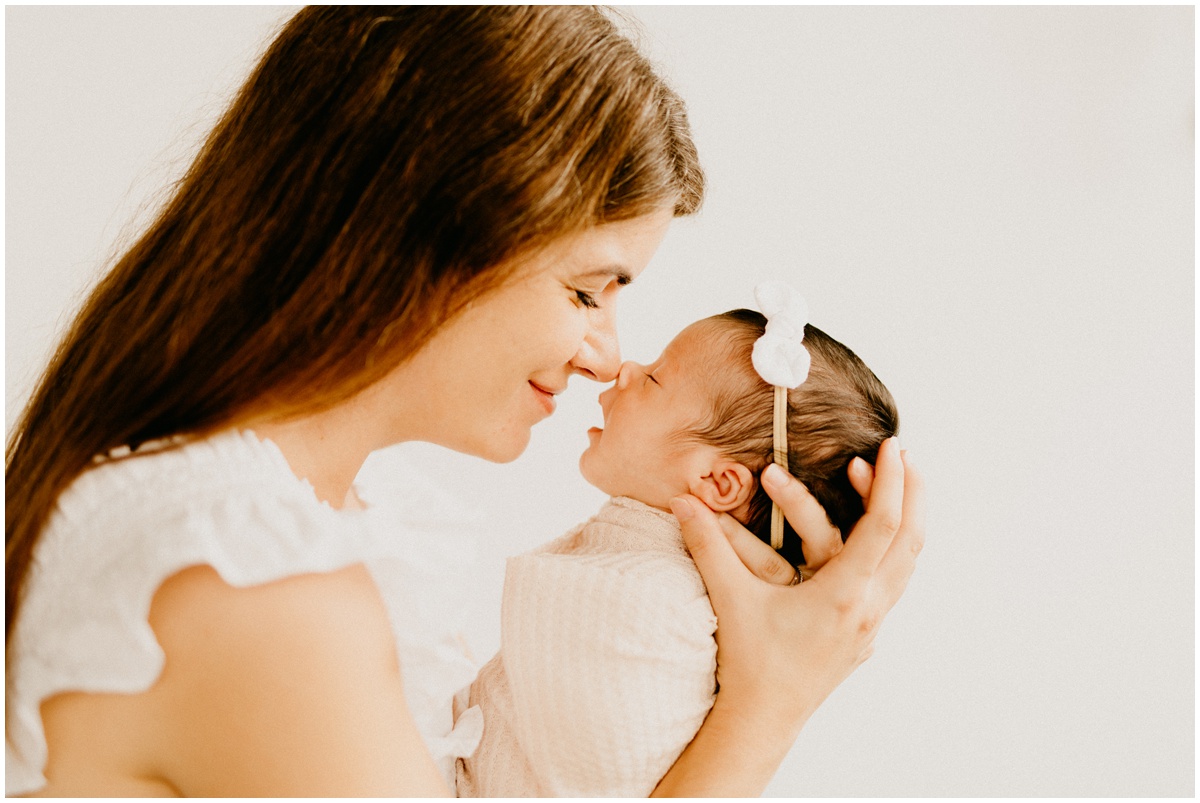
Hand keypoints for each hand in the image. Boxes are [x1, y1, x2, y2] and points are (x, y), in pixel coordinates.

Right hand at [669, 438, 923, 724]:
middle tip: (904, 456)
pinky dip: (894, 551)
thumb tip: (681, 502)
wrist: (761, 720)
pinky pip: (894, 584)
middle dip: (911, 493)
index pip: (881, 525)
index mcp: (843, 594)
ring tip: (899, 489)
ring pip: (907, 564)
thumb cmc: (748, 662)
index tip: (890, 448)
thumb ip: (707, 545)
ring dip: (906, 521)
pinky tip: (882, 541)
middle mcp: (867, 608)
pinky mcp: (863, 635)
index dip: (888, 482)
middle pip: (910, 540)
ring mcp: (870, 625)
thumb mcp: (729, 598)